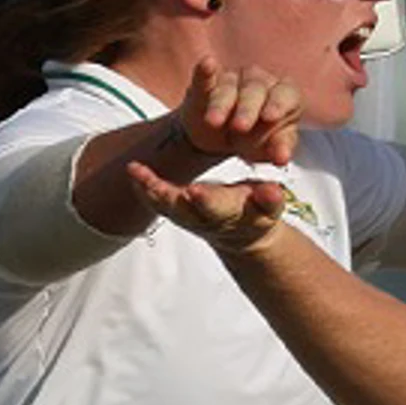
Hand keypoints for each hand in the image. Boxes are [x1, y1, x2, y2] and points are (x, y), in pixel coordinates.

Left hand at [128, 162, 287, 254]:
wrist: (243, 235)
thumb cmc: (258, 213)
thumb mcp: (271, 207)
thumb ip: (270, 199)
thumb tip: (273, 191)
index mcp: (229, 215)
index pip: (215, 209)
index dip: (205, 201)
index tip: (194, 191)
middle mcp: (203, 219)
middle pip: (181, 209)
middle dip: (165, 195)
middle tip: (149, 180)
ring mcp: (186, 218)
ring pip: (163, 206)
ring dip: (147, 189)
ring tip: (133, 169)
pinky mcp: (175, 212)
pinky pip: (155, 203)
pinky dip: (142, 188)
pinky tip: (132, 170)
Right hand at [172, 57, 302, 166]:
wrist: (219, 139)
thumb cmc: (254, 138)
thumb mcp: (268, 148)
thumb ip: (278, 149)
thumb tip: (282, 157)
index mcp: (282, 95)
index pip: (285, 95)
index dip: (278, 104)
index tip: (270, 117)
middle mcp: (258, 82)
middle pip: (255, 91)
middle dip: (247, 109)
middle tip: (240, 127)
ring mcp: (231, 80)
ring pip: (227, 89)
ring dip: (221, 105)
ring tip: (213, 121)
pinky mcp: (205, 84)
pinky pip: (204, 76)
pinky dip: (204, 72)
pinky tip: (207, 64)